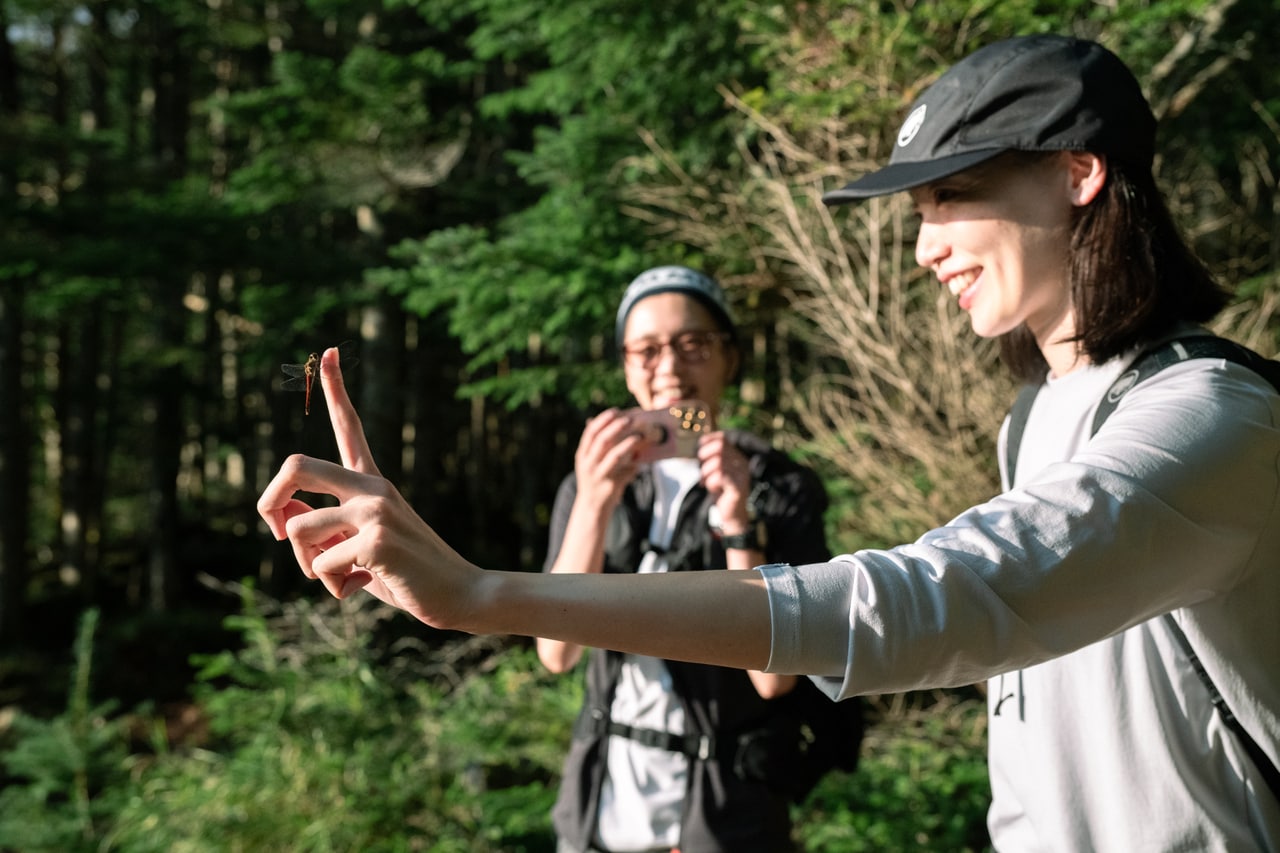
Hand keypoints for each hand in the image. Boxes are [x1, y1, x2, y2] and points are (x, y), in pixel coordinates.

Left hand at [256, 346, 480, 628]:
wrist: (461, 595)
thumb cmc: (406, 575)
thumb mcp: (356, 548)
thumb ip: (321, 530)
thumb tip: (280, 516)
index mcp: (371, 482)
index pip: (349, 426)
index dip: (336, 388)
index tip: (329, 351)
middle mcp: (373, 487)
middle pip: (296, 465)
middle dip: (269, 501)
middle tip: (276, 532)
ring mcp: (376, 510)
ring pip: (299, 529)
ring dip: (308, 565)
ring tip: (343, 576)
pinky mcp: (378, 539)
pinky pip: (322, 565)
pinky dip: (335, 587)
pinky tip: (366, 586)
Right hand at [571, 408, 645, 509]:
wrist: (592, 507)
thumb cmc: (595, 479)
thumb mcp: (590, 461)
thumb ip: (598, 445)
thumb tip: (610, 422)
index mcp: (582, 455)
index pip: (590, 432)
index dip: (603, 420)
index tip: (615, 411)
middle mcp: (587, 464)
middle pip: (601, 441)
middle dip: (616, 428)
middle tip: (629, 419)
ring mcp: (598, 475)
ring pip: (614, 456)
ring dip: (627, 444)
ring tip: (638, 436)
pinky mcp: (610, 485)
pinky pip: (625, 471)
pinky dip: (634, 464)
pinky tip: (640, 459)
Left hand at [697, 431, 752, 533]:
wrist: (732, 514)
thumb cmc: (722, 491)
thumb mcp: (715, 471)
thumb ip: (711, 458)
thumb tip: (699, 444)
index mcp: (737, 457)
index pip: (723, 439)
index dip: (709, 440)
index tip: (699, 447)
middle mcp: (742, 463)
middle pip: (719, 448)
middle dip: (705, 458)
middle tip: (702, 472)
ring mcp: (742, 475)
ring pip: (718, 463)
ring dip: (707, 474)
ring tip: (708, 483)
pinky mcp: (738, 487)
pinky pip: (720, 477)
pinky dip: (712, 483)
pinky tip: (715, 489)